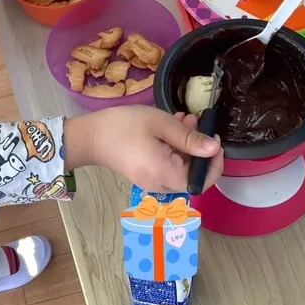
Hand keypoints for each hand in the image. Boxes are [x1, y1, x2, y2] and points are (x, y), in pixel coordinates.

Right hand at [64, 106, 223, 192]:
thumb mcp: (159, 124)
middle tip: (195, 120)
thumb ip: (188, 137)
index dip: (214, 164)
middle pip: (192, 174)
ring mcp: (152, 182)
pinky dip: (173, 150)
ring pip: (180, 169)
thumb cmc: (124, 126)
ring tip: (182, 119)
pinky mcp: (145, 175)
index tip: (214, 139)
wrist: (90, 136)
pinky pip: (167, 167)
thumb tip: (214, 149)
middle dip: (198, 149)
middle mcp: (160, 184)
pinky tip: (169, 128)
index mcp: (165, 174)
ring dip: (186, 146)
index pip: (202, 181)